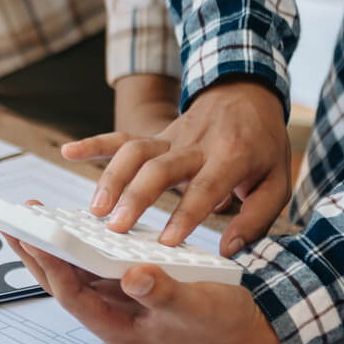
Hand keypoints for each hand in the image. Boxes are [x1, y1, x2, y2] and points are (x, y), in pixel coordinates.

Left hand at [7, 237, 281, 343]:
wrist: (247, 323)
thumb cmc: (222, 321)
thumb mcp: (196, 305)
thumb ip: (164, 292)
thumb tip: (134, 276)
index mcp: (119, 327)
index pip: (73, 295)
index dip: (51, 267)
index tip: (33, 238)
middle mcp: (111, 315)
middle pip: (61, 283)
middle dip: (36, 254)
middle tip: (12, 223)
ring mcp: (117, 300)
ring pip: (73, 271)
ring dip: (52, 245)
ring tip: (29, 217)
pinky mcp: (127, 284)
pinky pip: (93, 262)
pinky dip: (78, 242)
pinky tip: (69, 222)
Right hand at [64, 79, 288, 256]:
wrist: (248, 93)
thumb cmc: (262, 146)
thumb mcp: (276, 182)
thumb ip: (256, 218)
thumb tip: (228, 250)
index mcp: (230, 156)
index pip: (205, 187)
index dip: (185, 214)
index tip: (166, 242)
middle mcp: (195, 144)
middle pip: (159, 168)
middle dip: (135, 198)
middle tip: (115, 229)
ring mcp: (170, 136)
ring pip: (134, 151)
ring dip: (111, 179)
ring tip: (96, 212)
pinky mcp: (154, 134)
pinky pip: (121, 136)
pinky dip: (93, 144)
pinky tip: (67, 152)